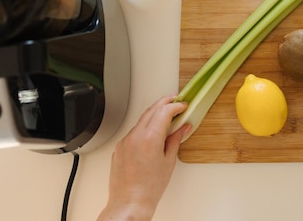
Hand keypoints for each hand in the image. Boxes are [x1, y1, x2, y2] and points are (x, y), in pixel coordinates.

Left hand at [96, 95, 190, 220]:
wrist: (129, 203)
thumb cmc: (148, 188)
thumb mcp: (169, 161)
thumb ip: (176, 139)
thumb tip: (182, 128)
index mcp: (149, 138)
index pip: (164, 111)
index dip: (175, 105)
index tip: (182, 105)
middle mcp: (135, 137)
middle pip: (151, 110)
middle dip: (164, 102)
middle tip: (175, 101)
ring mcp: (125, 141)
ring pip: (141, 119)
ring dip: (154, 114)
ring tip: (167, 117)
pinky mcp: (120, 147)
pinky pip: (134, 131)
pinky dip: (145, 127)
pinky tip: (153, 132)